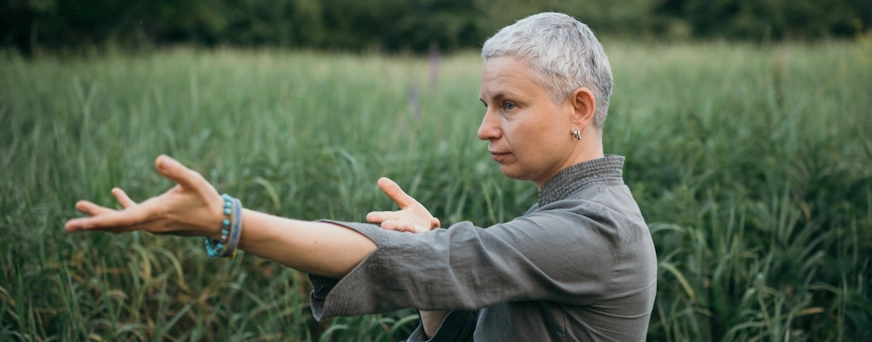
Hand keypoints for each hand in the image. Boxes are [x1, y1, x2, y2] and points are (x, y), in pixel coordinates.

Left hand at [65, 155, 224, 237]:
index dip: (98, 221)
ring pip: (121, 222)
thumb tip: (158, 159)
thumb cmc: (208, 200)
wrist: (220, 223)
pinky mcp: (157, 220)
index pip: (121, 220)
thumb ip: (176, 170)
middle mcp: (150, 222)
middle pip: (115, 225)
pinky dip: (122, 207)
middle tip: (68, 226)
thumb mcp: (194, 181)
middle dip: (92, 223)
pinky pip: (133, 216)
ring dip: (101, 215)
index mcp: (155, 213)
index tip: (78, 225)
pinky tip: (115, 192)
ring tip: (80, 206)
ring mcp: (152, 224)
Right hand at [365, 177, 439, 233]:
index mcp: (400, 220)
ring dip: (409, 230)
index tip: (369, 217)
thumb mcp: (407, 204)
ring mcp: (420, 233)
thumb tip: (380, 180)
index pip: (387, 218)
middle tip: (384, 226)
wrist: (435, 233)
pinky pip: (433, 230)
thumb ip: (395, 193)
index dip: (378, 217)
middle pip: (398, 227)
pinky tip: (434, 220)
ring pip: (413, 233)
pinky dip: (434, 226)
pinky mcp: (432, 234)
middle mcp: (408, 228)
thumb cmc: (418, 219)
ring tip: (408, 227)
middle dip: (392, 226)